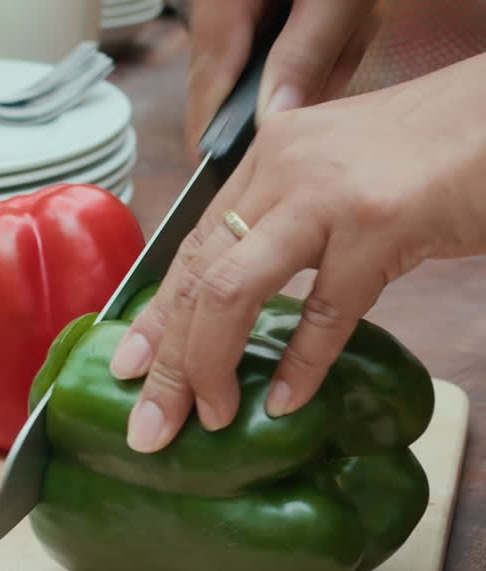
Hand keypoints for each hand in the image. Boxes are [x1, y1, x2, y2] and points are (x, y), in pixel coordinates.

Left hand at [110, 55, 485, 452]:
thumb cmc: (438, 150)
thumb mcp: (345, 173)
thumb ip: (297, 219)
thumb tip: (256, 293)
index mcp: (273, 154)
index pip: (195, 244)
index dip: (158, 312)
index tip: (132, 364)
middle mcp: (285, 165)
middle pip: (200, 272)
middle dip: (168, 355)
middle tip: (151, 420)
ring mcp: (328, 193)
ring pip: (234, 288)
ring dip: (210, 363)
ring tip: (206, 418)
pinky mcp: (380, 222)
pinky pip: (324, 309)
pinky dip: (303, 363)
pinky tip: (289, 402)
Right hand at [183, 0, 431, 153]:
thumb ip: (304, 60)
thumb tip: (270, 125)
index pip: (209, 75)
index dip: (219, 130)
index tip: (226, 176)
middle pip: (234, 64)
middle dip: (291, 75)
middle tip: (348, 48)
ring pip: (260, 48)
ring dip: (312, 49)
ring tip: (358, 15)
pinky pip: (274, 23)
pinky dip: (314, 27)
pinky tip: (347, 6)